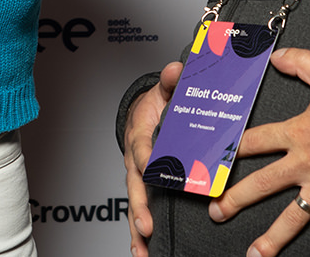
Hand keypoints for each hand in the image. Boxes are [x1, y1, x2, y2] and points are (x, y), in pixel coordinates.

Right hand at [123, 60, 182, 256]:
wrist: (142, 113)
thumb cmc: (155, 105)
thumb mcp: (164, 89)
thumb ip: (171, 81)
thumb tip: (176, 70)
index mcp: (140, 134)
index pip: (141, 148)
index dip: (146, 158)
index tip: (154, 169)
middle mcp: (135, 158)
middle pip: (134, 184)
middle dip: (139, 205)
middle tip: (147, 224)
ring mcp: (136, 176)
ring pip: (133, 203)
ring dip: (136, 225)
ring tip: (142, 248)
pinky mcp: (142, 187)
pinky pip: (138, 210)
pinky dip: (138, 231)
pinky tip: (142, 250)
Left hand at [210, 48, 309, 256]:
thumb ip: (301, 62)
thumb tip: (278, 54)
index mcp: (298, 134)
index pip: (254, 142)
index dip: (230, 149)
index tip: (211, 160)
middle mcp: (306, 165)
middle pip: (262, 184)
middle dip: (236, 199)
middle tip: (216, 212)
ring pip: (292, 217)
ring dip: (273, 238)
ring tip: (254, 253)